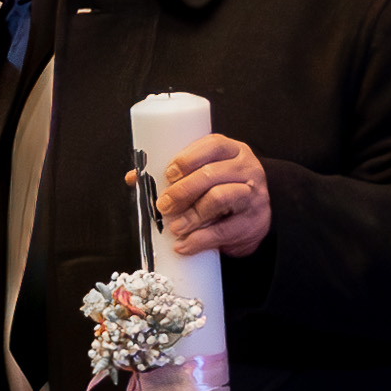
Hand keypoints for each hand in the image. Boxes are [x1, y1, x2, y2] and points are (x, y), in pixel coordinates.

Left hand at [148, 135, 273, 258]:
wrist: (256, 218)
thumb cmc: (224, 190)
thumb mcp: (206, 176)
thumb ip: (176, 174)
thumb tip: (134, 177)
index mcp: (232, 151)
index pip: (212, 145)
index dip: (188, 158)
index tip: (168, 174)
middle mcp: (246, 169)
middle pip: (211, 173)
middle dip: (181, 190)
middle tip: (163, 205)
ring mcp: (253, 195)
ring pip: (219, 198)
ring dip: (191, 215)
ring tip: (174, 227)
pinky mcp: (253, 222)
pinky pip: (224, 230)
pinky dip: (200, 239)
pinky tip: (184, 245)